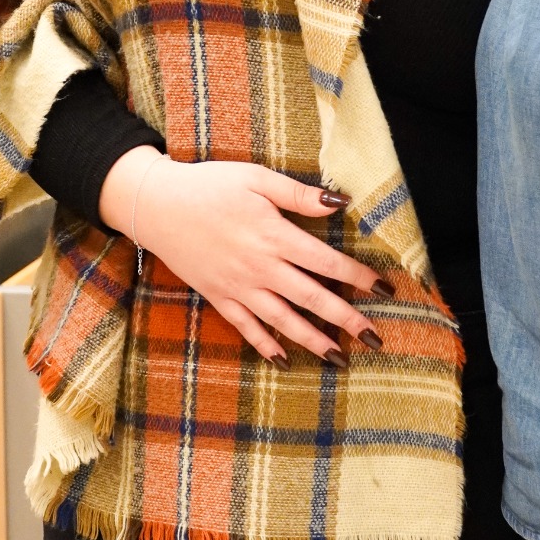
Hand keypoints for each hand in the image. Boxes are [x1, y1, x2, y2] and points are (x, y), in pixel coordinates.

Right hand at [100, 147, 386, 366]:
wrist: (155, 204)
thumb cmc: (208, 185)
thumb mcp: (256, 179)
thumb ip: (298, 195)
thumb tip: (340, 203)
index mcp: (274, 236)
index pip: (327, 262)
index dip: (358, 277)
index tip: (385, 290)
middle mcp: (260, 268)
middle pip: (312, 299)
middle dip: (346, 320)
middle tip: (375, 339)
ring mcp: (238, 287)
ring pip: (283, 321)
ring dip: (313, 341)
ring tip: (340, 358)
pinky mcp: (218, 297)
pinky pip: (246, 327)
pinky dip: (266, 345)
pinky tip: (285, 360)